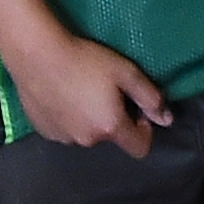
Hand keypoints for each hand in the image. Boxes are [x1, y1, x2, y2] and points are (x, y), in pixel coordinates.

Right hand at [4, 23, 173, 155]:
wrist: (37, 55)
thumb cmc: (86, 61)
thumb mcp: (126, 73)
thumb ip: (150, 98)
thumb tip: (167, 120)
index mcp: (110, 128)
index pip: (139, 148)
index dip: (144, 130)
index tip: (135, 108)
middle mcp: (87, 140)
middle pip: (110, 137)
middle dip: (113, 119)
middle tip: (105, 91)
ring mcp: (63, 138)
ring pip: (86, 133)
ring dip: (89, 119)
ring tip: (80, 90)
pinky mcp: (44, 131)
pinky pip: (65, 129)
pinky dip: (69, 118)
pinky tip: (62, 94)